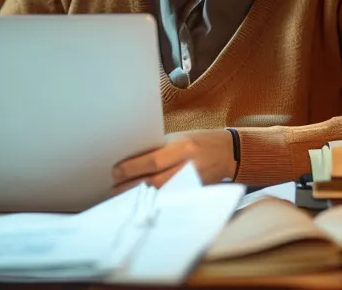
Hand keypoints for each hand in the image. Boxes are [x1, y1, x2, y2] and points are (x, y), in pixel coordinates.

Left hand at [111, 129, 235, 192]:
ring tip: (122, 198)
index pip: (153, 161)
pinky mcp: (194, 194)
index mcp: (183, 148)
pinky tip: (142, 203)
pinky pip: (171, 199)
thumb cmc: (199, 141)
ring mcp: (193, 183)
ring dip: (140, 197)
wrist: (228, 153)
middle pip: (154, 182)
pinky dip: (154, 202)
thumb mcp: (179, 138)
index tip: (116, 172)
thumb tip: (130, 159)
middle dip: (131, 187)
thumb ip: (158, 149)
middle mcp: (189, 167)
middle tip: (113, 189)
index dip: (132, 168)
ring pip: (161, 194)